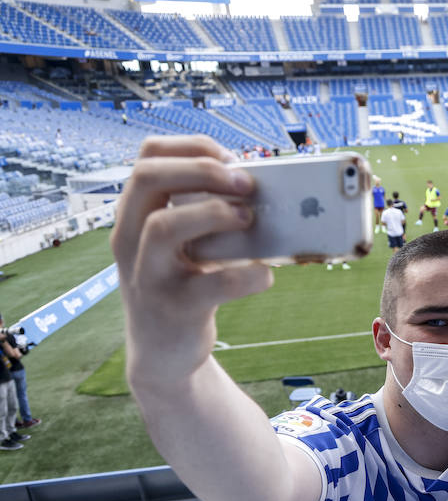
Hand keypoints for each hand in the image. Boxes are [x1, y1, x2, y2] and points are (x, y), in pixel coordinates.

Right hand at [112, 136, 271, 385]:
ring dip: (214, 213)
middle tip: (246, 183)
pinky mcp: (176, 310)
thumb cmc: (181, 285)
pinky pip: (213, 285)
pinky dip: (248, 274)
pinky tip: (264, 274)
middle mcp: (129, 240)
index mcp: (133, 216)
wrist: (163, 353)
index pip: (147, 158)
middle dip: (202, 171)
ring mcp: (149, 275)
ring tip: (249, 219)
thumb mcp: (180, 246)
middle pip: (148, 179)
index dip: (191, 147)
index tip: (230, 157)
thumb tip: (259, 187)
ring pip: (163, 227)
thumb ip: (202, 215)